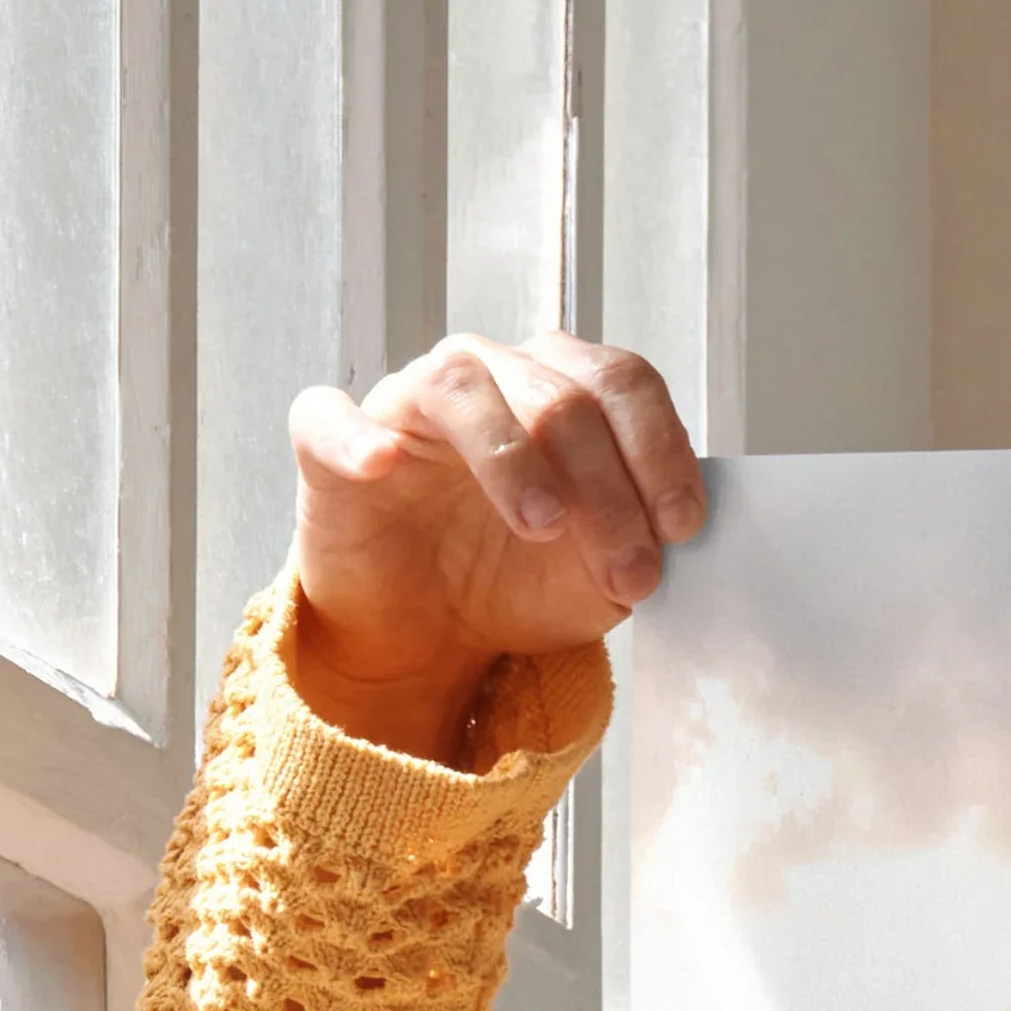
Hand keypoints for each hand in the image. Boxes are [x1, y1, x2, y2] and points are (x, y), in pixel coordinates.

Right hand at [284, 333, 703, 762]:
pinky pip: (329, 417)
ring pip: (462, 387)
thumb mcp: (602, 576)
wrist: (431, 634)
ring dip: (513, 458)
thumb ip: (642, 542)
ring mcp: (409, 402)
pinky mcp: (331, 443)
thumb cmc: (517, 582)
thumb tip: (675, 533)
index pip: (623, 384)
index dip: (660, 450)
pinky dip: (356, 436)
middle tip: (629, 572)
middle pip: (560, 395)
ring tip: (544, 526)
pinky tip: (382, 465)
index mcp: (563, 391)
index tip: (681, 527)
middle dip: (607, 490)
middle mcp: (490, 377)